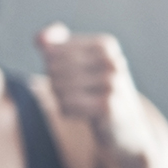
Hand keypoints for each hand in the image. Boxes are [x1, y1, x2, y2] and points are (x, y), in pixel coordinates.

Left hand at [38, 22, 153, 156]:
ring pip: (58, 86)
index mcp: (105, 45)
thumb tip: (40, 38)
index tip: (70, 75)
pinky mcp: (108, 106)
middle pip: (53, 68)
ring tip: (77, 103)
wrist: (127, 128)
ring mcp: (113, 83)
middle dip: (54, 83)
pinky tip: (81, 114)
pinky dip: (66, 111)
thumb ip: (53, 45)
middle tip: (72, 93)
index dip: (51, 66)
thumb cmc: (95, 91)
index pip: (52, 50)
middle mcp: (112, 61)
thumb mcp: (78, 63)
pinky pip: (66, 105)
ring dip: (60, 98)